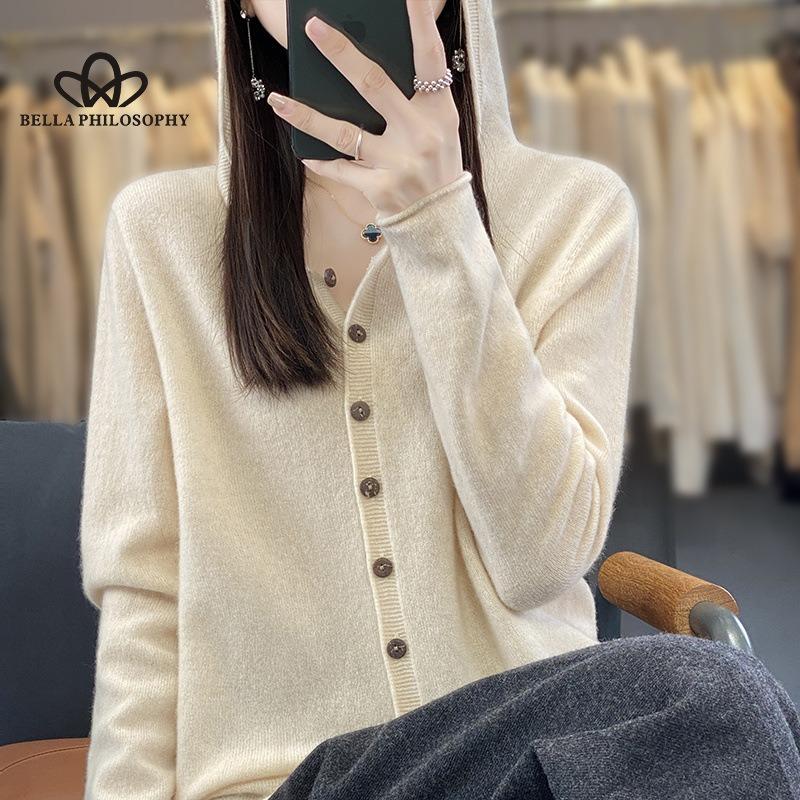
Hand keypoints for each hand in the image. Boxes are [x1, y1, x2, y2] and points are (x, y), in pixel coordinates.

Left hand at [266, 0, 463, 216]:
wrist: (443, 223)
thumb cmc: (437, 167)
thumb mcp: (440, 129)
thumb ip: (414, 100)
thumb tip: (365, 71)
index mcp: (439, 112)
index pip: (429, 59)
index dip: (419, 24)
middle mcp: (419, 134)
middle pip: (373, 84)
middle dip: (340, 53)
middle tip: (313, 28)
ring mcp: (398, 163)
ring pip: (342, 131)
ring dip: (305, 115)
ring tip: (277, 99)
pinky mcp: (380, 189)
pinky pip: (342, 169)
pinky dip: (322, 162)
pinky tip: (305, 152)